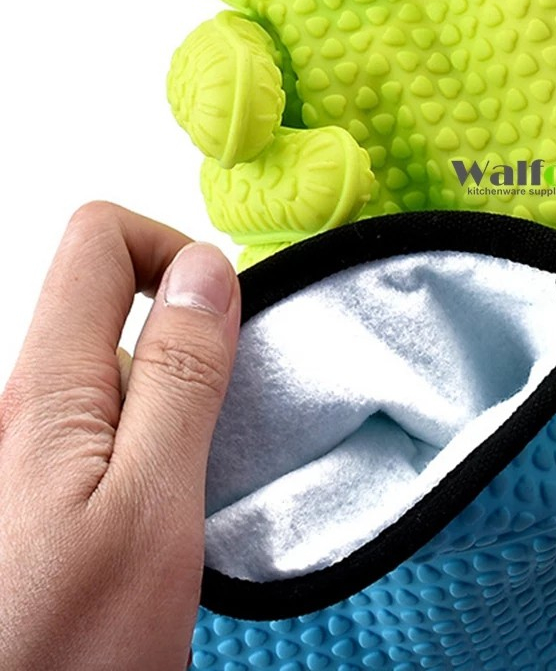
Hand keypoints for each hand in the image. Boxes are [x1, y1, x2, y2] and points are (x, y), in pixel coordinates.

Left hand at [0, 202, 238, 670]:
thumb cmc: (66, 651)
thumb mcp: (153, 506)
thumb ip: (180, 376)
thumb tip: (204, 271)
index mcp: (46, 393)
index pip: (99, 240)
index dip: (171, 250)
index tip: (219, 315)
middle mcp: (22, 407)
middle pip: (110, 299)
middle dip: (185, 336)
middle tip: (216, 417)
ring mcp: (28, 448)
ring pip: (116, 365)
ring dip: (173, 397)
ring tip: (190, 478)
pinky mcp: (41, 488)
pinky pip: (108, 421)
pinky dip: (154, 438)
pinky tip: (163, 507)